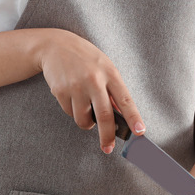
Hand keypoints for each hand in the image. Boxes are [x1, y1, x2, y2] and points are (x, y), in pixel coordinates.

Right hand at [32, 28, 144, 153]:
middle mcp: (94, 80)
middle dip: (107, 136)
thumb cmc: (85, 58)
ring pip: (83, 119)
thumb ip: (112, 90)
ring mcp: (76, 86)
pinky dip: (72, 111)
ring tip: (85, 108)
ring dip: (86, 122)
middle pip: (104, 116)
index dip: (134, 118)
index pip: (125, 100)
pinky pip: (69, 112)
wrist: (55, 46)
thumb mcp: (104, 67)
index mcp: (110, 73)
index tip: (140, 132)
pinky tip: (72, 96)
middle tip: (108, 148)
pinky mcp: (60, 91)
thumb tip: (120, 117)